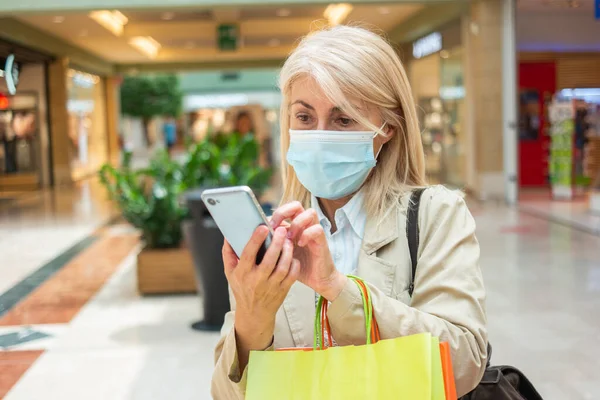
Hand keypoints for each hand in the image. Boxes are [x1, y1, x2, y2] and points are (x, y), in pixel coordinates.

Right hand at [223, 226, 299, 368]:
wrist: (254, 313)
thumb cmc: (242, 288)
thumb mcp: (230, 272)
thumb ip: (228, 253)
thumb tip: (228, 234)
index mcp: (243, 273)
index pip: (248, 255)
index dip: (256, 240)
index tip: (263, 227)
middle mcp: (257, 280)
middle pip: (269, 260)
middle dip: (277, 243)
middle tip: (282, 229)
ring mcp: (271, 286)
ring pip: (283, 267)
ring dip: (287, 252)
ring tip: (288, 240)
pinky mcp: (283, 290)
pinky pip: (292, 275)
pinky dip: (294, 264)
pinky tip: (293, 255)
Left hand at [270, 202, 346, 300]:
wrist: (316, 280)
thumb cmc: (297, 267)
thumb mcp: (279, 254)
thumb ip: (270, 245)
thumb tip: (251, 239)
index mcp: (292, 227)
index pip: (283, 210)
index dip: (273, 214)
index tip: (264, 228)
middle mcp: (304, 226)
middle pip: (296, 205)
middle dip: (284, 212)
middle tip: (275, 227)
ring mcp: (313, 232)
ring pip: (309, 213)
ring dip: (297, 223)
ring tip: (289, 237)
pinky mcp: (321, 241)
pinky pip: (317, 229)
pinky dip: (307, 234)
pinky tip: (300, 244)